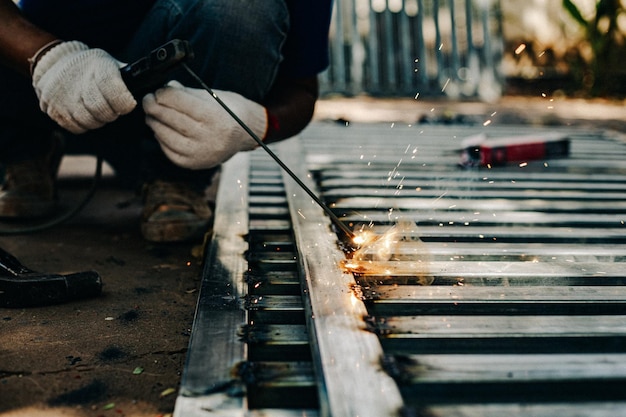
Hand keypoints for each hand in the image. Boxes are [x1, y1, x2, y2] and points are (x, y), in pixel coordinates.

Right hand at [32, 41, 136, 133]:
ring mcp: (63, 96)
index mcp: (98, 67)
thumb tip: (146, 90)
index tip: (127, 104)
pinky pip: (76, 127)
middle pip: (102, 111)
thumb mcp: (109, 63)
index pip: (114, 90)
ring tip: (97, 110)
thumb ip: (126, 78)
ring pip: (90, 122)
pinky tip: (85, 113)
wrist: (55, 62)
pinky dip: (83, 124)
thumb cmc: (91, 66)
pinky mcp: (53, 108)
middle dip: (112, 113)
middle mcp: (79, 81)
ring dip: (98, 120)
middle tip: (112, 109)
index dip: (124, 102)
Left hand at [142, 81, 266, 169]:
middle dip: (155, 107)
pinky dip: (162, 140)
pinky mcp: (195, 164)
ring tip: (152, 115)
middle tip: (148, 101)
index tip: (157, 91)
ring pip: (166, 136)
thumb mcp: (212, 96)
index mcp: (216, 117)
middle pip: (171, 119)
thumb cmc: (228, 111)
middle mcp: (210, 137)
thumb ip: (186, 94)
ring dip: (154, 123)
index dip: (163, 94)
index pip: (180, 102)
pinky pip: (170, 151)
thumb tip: (163, 90)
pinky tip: (161, 131)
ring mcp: (202, 153)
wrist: (246, 134)